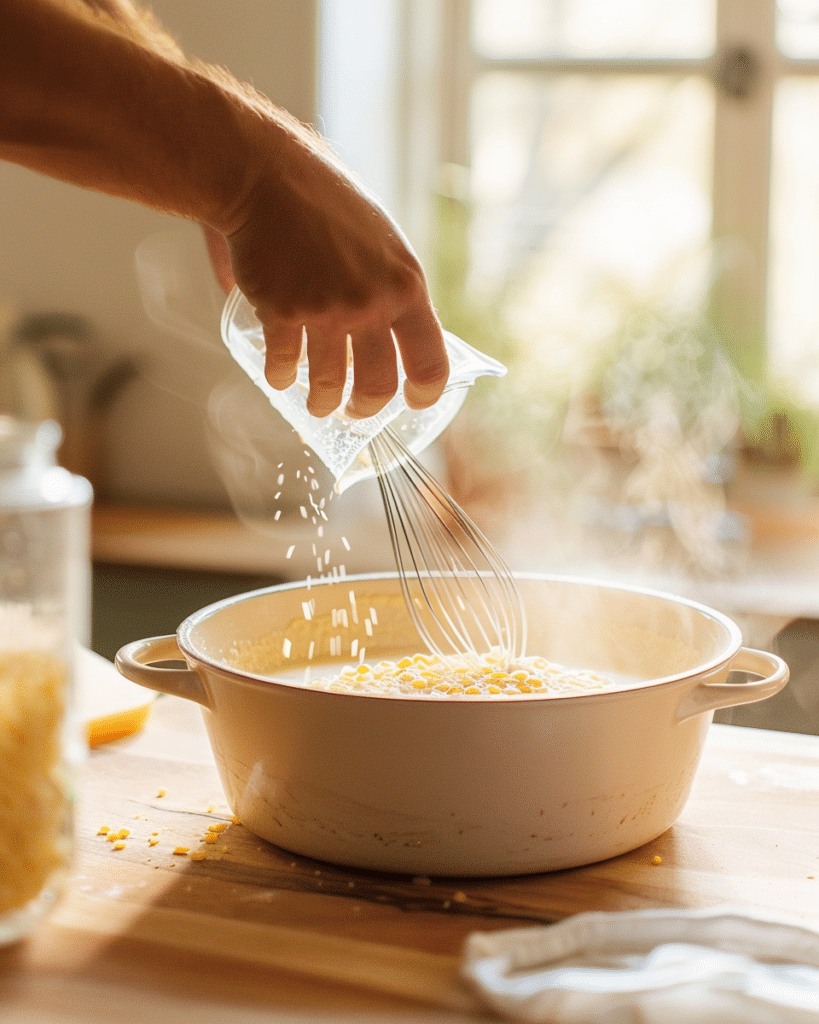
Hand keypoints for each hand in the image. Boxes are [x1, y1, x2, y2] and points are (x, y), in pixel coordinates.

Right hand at [211, 112, 448, 418]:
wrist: (265, 174)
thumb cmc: (326, 202)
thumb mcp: (382, 242)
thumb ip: (391, 287)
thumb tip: (393, 333)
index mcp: (407, 285)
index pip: (431, 360)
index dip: (425, 393)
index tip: (413, 401)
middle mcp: (373, 303)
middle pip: (379, 387)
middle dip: (366, 410)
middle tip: (355, 412)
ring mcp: (327, 311)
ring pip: (330, 387)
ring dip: (323, 405)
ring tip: (319, 405)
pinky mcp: (283, 313)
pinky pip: (284, 368)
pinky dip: (281, 378)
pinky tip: (280, 376)